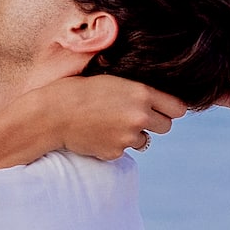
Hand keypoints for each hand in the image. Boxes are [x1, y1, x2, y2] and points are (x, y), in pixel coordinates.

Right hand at [38, 72, 183, 158]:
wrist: (52, 113)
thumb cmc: (77, 89)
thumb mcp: (110, 77)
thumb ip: (135, 86)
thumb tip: (152, 89)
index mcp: (141, 93)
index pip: (178, 108)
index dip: (169, 108)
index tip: (161, 107)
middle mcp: (139, 116)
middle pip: (166, 126)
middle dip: (154, 122)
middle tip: (135, 115)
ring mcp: (128, 137)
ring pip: (145, 140)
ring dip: (133, 134)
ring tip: (109, 122)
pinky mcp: (116, 152)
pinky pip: (124, 149)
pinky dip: (115, 144)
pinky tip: (97, 132)